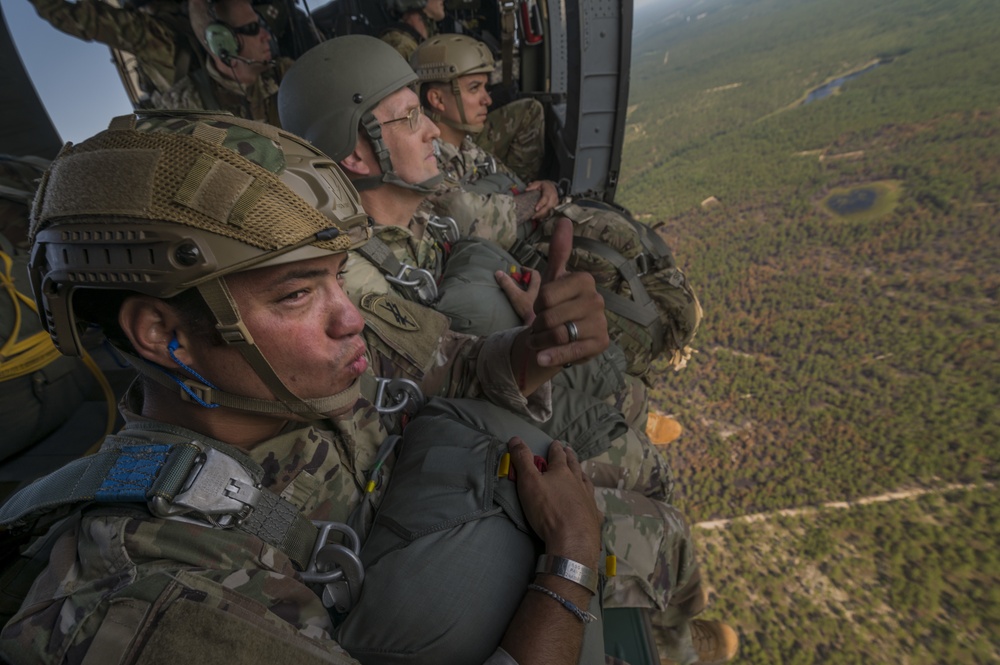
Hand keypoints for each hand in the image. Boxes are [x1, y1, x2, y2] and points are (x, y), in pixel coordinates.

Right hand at [495, 267, 540, 324]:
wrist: (536, 325)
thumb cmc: (528, 309)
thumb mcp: (515, 295)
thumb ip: (507, 284)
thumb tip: (498, 272)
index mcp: (538, 286)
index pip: (535, 274)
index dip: (527, 270)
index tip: (520, 270)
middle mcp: (542, 292)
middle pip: (536, 282)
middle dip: (527, 280)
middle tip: (518, 281)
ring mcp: (542, 300)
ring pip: (536, 291)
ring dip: (528, 289)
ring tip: (520, 291)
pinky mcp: (540, 308)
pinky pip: (535, 299)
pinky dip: (530, 298)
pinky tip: (523, 302)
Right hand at [507, 437, 601, 562]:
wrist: (572, 539)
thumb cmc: (547, 510)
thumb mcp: (528, 482)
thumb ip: (522, 460)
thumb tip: (515, 438)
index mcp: (562, 472)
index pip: (558, 456)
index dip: (555, 449)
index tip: (556, 442)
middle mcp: (577, 482)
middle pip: (574, 466)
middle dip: (570, 457)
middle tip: (569, 450)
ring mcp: (587, 499)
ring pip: (586, 482)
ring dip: (582, 475)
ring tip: (582, 472)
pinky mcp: (593, 516)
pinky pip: (593, 506)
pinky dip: (591, 502)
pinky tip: (592, 505)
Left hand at [526, 180, 559, 219]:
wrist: (553, 187)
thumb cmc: (544, 186)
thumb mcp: (538, 183)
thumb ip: (532, 186)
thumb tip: (526, 189)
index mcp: (549, 191)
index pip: (545, 198)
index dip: (541, 204)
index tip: (536, 209)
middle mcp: (553, 198)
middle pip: (548, 207)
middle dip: (540, 213)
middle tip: (533, 217)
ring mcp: (555, 203)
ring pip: (549, 211)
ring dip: (541, 216)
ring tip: (534, 218)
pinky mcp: (555, 207)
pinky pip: (550, 213)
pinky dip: (544, 216)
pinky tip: (539, 218)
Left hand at [527, 217, 608, 366]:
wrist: (563, 335)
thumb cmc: (556, 304)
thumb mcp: (553, 279)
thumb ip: (558, 251)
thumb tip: (564, 219)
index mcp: (584, 281)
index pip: (546, 296)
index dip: (537, 306)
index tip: (541, 309)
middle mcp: (597, 300)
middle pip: (550, 317)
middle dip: (537, 327)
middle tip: (537, 330)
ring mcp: (601, 322)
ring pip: (559, 334)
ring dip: (541, 342)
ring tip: (539, 343)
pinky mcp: (600, 343)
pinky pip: (571, 351)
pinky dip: (553, 356)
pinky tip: (541, 359)